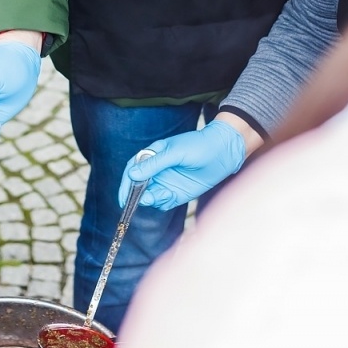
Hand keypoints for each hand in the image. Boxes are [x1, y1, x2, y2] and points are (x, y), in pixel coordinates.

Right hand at [117, 118, 246, 211]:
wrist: (224, 152)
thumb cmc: (198, 146)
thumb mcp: (175, 152)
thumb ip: (154, 164)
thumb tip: (132, 174)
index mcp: (153, 155)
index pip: (133, 169)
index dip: (126, 183)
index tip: (123, 196)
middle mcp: (157, 170)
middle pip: (138, 186)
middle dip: (136, 195)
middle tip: (139, 201)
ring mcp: (166, 182)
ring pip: (150, 196)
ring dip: (150, 199)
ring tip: (159, 196)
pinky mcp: (176, 193)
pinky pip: (163, 202)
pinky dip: (162, 202)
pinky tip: (169, 197)